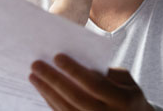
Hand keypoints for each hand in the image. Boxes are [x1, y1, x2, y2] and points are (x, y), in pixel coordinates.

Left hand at [29, 54, 152, 110]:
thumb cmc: (128, 94)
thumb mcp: (127, 80)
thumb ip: (107, 72)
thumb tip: (80, 62)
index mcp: (122, 100)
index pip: (94, 84)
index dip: (75, 71)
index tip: (57, 56)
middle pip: (75, 97)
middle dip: (54, 80)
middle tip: (36, 65)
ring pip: (66, 110)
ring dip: (47, 92)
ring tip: (34, 76)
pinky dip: (51, 103)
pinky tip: (42, 90)